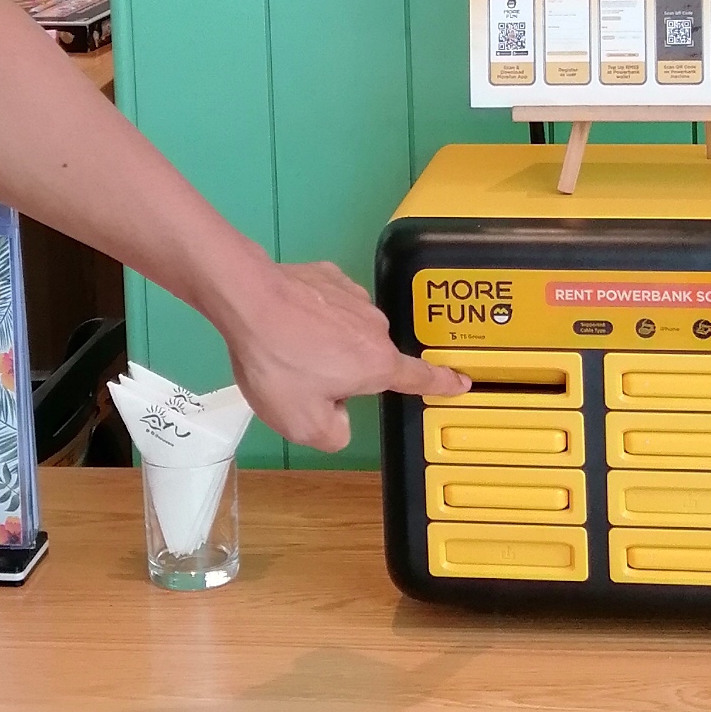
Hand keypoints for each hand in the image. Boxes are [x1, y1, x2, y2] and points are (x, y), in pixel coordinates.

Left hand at [215, 255, 467, 452]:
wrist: (248, 298)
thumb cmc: (280, 363)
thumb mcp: (302, 423)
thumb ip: (334, 434)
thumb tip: (340, 420)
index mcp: (377, 364)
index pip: (419, 378)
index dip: (442, 384)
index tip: (462, 382)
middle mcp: (374, 327)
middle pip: (369, 360)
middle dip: (343, 373)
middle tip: (303, 379)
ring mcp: (353, 296)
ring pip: (347, 331)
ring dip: (326, 342)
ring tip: (288, 347)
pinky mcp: (329, 276)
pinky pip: (329, 305)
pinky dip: (314, 314)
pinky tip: (288, 319)